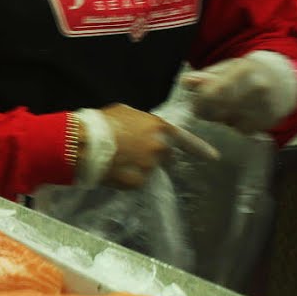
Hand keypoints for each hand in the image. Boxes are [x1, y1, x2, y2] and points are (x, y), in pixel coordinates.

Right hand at [86, 104, 218, 187]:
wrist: (82, 144)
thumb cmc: (100, 123)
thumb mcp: (125, 113)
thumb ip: (141, 122)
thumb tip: (143, 129)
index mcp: (158, 128)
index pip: (185, 140)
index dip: (200, 149)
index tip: (213, 157)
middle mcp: (159, 148)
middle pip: (165, 157)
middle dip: (155, 157)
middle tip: (134, 154)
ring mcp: (149, 167)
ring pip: (148, 170)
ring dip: (138, 168)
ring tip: (117, 161)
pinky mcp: (137, 182)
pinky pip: (136, 181)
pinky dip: (127, 179)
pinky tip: (113, 171)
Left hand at [181, 51, 296, 133]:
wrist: (281, 79)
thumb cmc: (247, 73)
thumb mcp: (226, 68)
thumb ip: (204, 76)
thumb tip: (186, 81)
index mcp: (244, 69)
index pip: (214, 92)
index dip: (200, 103)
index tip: (196, 105)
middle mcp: (258, 86)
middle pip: (220, 111)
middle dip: (208, 113)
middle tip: (208, 109)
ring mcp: (267, 104)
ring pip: (230, 123)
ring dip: (223, 120)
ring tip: (228, 110)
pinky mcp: (271, 119)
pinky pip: (244, 130)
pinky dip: (238, 127)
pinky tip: (241, 116)